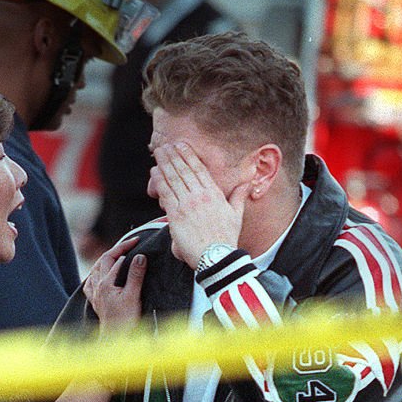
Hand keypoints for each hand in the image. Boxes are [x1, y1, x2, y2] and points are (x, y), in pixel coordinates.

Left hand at [82, 237, 146, 332]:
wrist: (115, 340)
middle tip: (130, 244)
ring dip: (105, 260)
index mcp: (105, 283)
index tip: (138, 241)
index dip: (127, 247)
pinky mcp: (96, 302)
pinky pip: (90, 284)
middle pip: (104, 261)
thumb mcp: (133, 295)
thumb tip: (139, 256)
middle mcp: (97, 286)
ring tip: (116, 254)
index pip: (116, 258)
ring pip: (95, 270)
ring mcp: (95, 294)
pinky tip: (98, 276)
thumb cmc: (125, 320)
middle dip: (117, 250)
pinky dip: (95, 275)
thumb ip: (135, 275)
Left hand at [149, 142, 248, 267]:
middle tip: (166, 145)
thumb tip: (247, 183)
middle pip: (184, 171)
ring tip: (159, 152)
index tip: (182, 145)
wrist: (216, 257)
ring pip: (174, 179)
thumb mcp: (237, 215)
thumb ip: (239, 196)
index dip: (189, 156)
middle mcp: (200, 196)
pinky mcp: (176, 216)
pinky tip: (154, 172)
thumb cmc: (226, 239)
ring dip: (165, 164)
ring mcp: (188, 205)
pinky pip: (166, 194)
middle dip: (174, 156)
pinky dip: (160, 181)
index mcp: (215, 194)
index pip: (199, 170)